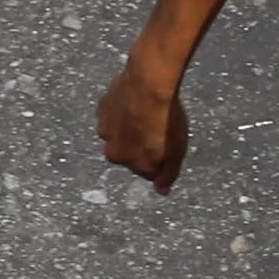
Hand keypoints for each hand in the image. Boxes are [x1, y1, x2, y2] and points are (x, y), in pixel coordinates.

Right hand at [97, 63, 188, 193]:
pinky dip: (123, 110)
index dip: (159, 159)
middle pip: (129, 153)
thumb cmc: (166, 121)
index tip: (168, 146)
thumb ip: (167, 174)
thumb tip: (161, 191)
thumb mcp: (176, 152)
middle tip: (158, 128)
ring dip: (131, 127)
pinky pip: (113, 113)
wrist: (147, 87)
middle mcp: (112, 151)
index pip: (146, 170)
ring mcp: (104, 129)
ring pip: (119, 133)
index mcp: (130, 164)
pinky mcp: (102, 108)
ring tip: (148, 113)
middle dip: (141, 144)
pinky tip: (137, 101)